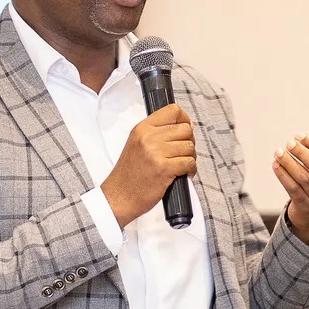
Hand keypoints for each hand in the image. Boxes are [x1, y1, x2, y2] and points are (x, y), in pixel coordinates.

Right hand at [101, 104, 195, 226]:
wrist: (118, 197)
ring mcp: (156, 153)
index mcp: (142, 129)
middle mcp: (148, 138)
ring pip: (189, 146)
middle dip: (189, 141)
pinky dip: (191, 169)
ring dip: (190, 157)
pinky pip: (189, 162)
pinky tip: (183, 174)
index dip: (184, 119)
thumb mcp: (136, 144)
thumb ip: (155, 133)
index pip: (172, 111)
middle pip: (185, 129)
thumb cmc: (128, 175)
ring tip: (181, 165)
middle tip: (183, 152)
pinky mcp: (164, 169)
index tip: (185, 128)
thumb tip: (182, 127)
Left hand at [273, 136, 308, 243]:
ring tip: (279, 152)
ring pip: (305, 178)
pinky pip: (293, 188)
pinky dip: (283, 175)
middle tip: (290, 143)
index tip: (300, 136)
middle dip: (303, 153)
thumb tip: (298, 140)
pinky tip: (276, 165)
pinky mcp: (306, 207)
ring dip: (290, 163)